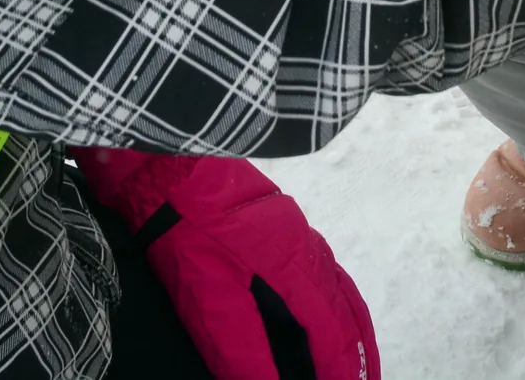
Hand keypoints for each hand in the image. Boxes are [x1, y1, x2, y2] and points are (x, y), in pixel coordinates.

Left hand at [73, 147, 380, 379]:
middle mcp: (308, 249)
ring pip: (337, 288)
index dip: (341, 370)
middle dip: (357, 354)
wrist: (167, 164)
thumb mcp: (210, 299)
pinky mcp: (279, 225)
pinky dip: (334, 300)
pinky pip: (322, 270)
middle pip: (345, 310)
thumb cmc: (187, 232)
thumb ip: (243, 350)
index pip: (332, 333)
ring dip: (350, 327)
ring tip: (355, 357)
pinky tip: (322, 310)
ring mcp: (297, 232)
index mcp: (297, 268)